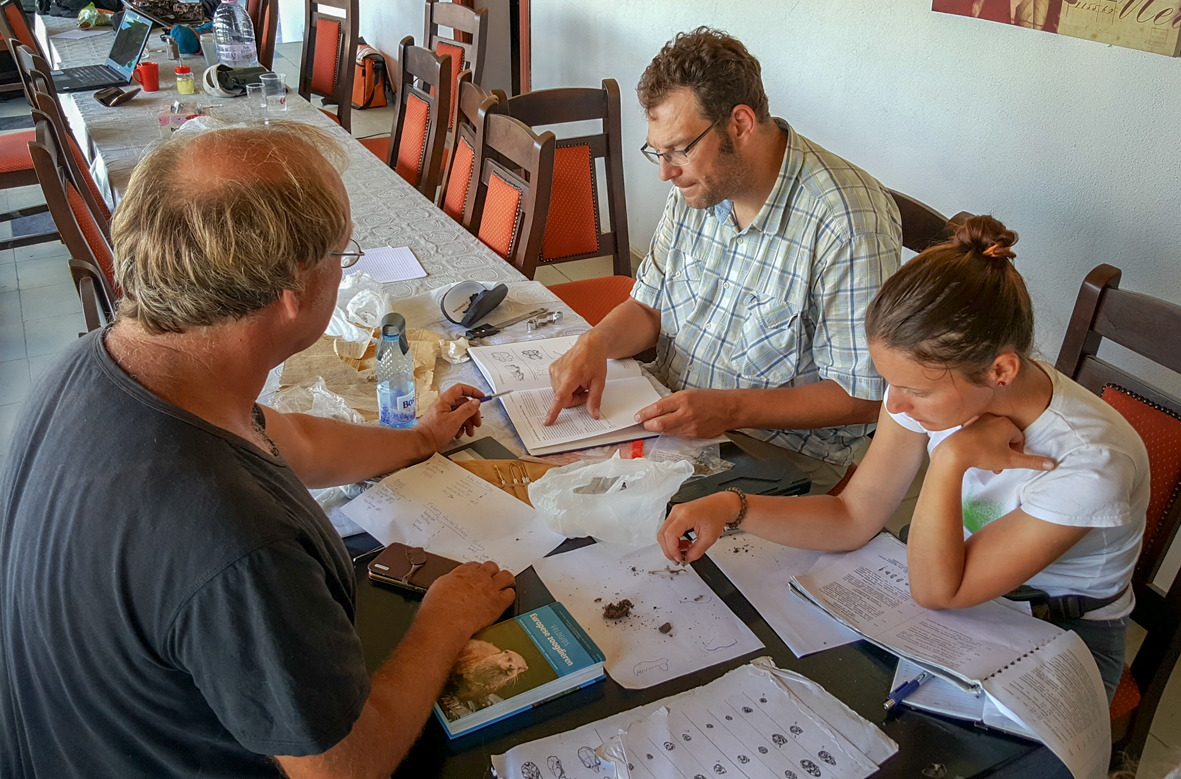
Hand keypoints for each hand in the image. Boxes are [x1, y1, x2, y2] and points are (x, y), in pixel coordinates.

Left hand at [416, 384, 482, 450]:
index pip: (461, 389)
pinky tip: (459, 434)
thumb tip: (476, 402)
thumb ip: (467, 410)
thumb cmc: (432, 432)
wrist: (421, 444)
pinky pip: (455, 422)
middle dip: (472, 413)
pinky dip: (460, 428)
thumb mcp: (454, 420)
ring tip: (469, 432)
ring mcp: (443, 415)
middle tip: (477, 422)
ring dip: (467, 423)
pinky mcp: (442, 423)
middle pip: (463, 404)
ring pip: (460, 414)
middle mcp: (443, 406)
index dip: (473, 391)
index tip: (481, 397)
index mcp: (445, 400)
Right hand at [421, 560, 515, 636]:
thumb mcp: (438, 586)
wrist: (446, 621)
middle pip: (492, 566)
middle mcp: (478, 577)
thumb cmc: (438, 608)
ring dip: (506, 579)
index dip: (478, 570)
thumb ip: (449, 582)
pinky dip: (509, 595)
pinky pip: (510, 594)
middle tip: (493, 577)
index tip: (478, 574)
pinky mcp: (498, 603)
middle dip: (492, 572)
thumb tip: (451, 584)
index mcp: (463, 572)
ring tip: (507, 583)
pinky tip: (507, 598)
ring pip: (506, 576)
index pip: (475, 565)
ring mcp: (490, 589)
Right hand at [546, 333, 608, 424]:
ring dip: (571, 392)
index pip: (560, 398)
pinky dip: (567, 385)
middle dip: (575, 398)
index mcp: (570, 377)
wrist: (590, 344)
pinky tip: (574, 377)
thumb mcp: (599, 382)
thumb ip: (594, 400)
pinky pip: (558, 386)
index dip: (553, 411)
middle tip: (586, 389)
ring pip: (560, 393)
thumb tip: (593, 414)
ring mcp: (554, 370)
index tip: (547, 421)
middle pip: (563, 399)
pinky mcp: (552, 369)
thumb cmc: (594, 359)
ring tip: (580, 380)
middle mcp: (559, 373)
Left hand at [634, 389, 736, 437]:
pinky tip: (674, 427)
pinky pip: (678, 435)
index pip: (657, 408)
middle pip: (659, 424)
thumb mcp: (689, 393)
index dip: (644, 414)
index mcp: (683, 400)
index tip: (638, 416)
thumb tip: (657, 409)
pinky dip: (672, 432)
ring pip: (667, 432)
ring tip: (657, 424)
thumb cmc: (711, 399)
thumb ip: (672, 402)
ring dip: (659, 429)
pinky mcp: (694, 436)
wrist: (729, 409)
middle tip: (644, 423)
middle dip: (648, 425)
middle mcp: (685, 414)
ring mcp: (690, 427)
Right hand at [656, 491, 741, 563]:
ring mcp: (675, 511)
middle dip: (668, 550)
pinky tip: (683, 543)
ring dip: (670, 545)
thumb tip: (687, 559)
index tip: (679, 558)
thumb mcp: (709, 538)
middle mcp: (678, 511)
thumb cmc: (717, 515)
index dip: (672, 550)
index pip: (670, 534)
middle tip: (678, 559)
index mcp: (686, 515)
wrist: (720, 505)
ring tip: (683, 550)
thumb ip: (696, 551)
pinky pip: (668, 529)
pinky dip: (673, 539)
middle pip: (663, 534)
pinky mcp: (676, 514)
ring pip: (663, 533)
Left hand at [934, 413, 1055, 473]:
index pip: (1018, 439)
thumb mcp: (1011, 461)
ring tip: (987, 463)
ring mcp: (979, 419)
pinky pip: (981, 434)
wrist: (953, 453)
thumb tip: (1053, 464)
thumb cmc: (982, 455)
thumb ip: (1032, 462)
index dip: (1015, 453)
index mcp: (1006, 423)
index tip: (1008, 463)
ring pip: (993, 436)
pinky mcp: (967, 424)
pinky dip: (982, 444)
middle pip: (1006, 437)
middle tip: (998, 467)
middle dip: (1004, 453)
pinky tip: (976, 454)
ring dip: (993, 450)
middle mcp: (993, 417)